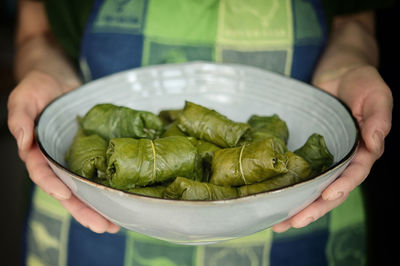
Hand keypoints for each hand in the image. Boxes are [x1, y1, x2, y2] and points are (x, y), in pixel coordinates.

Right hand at [8, 71, 119, 232]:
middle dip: (82, 210)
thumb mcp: (24, 98)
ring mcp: (72, 158)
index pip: (42, 173)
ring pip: (83, 188)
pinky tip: (119, 200)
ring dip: (97, 207)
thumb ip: (20, 118)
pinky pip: (96, 173)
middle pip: (67, 191)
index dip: (53, 185)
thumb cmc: (38, 87)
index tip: (66, 195)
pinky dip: (105, 187)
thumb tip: (23, 140)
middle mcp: (55, 160)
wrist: (59, 80)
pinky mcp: (88, 152)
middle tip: (101, 226)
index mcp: (36, 152)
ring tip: (114, 224)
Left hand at [272, 65, 392, 231]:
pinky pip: (300, 171)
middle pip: (331, 190)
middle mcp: (345, 158)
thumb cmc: (361, 80)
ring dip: (298, 206)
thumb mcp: (376, 95)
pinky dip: (290, 186)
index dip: (342, 186)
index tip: (326, 197)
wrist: (339, 71)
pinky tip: (275, 198)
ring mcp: (326, 156)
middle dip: (313, 208)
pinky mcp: (309, 150)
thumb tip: (376, 144)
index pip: (354, 175)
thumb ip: (378, 119)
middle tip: (292, 222)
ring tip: (278, 222)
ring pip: (314, 187)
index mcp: (364, 150)